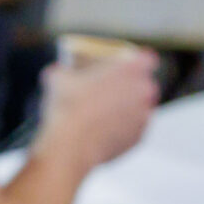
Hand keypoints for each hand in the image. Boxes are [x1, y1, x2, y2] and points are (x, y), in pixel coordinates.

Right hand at [35, 48, 158, 173]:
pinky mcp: (138, 139)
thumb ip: (64, 71)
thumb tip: (57, 73)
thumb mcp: (58, 78)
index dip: (136, 63)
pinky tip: (103, 131)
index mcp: (132, 69)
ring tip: (104, 113)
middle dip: (132, 87)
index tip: (124, 67)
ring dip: (128, 110)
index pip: (147, 59)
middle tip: (111, 90)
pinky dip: (122, 130)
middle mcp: (145, 91)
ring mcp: (144, 117)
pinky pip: (133, 130)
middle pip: (145, 85)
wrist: (72, 145)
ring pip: (140, 109)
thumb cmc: (68, 106)